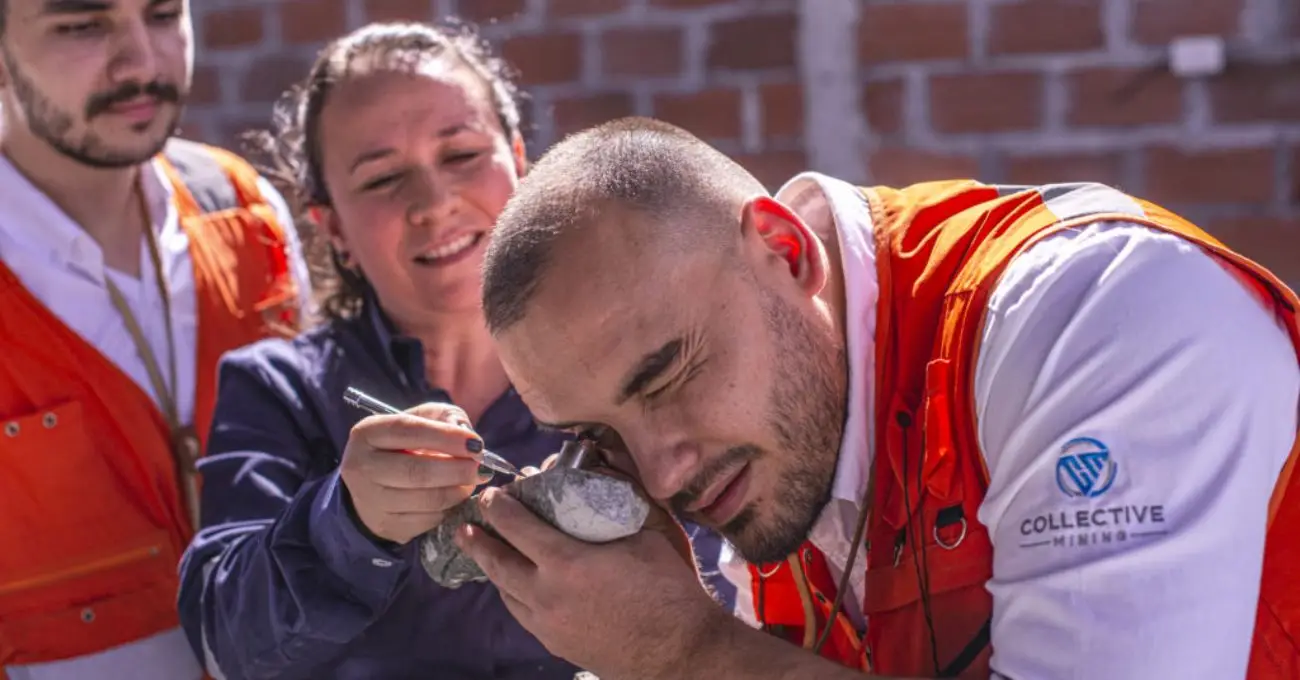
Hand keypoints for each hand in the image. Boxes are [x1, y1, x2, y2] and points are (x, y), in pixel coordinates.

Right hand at [340, 403, 488, 543]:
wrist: (376, 482)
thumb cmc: (405, 444)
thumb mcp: (421, 419)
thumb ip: (445, 418)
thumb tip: (470, 440)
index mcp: (367, 432)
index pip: (407, 431)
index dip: (445, 437)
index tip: (476, 444)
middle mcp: (360, 467)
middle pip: (416, 471)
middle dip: (457, 470)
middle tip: (481, 468)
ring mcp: (370, 500)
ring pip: (425, 500)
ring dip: (458, 491)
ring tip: (472, 480)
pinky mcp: (385, 525)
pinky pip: (427, 520)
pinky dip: (448, 508)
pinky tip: (453, 496)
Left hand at [457, 486, 729, 679]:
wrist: (681, 652)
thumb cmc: (671, 589)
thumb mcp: (652, 531)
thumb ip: (625, 493)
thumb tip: (609, 458)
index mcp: (566, 562)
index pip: (517, 527)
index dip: (499, 508)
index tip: (491, 495)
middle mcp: (547, 595)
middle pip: (498, 564)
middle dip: (478, 541)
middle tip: (465, 525)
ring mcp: (549, 626)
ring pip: (506, 595)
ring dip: (493, 571)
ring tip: (486, 556)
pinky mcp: (558, 645)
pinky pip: (523, 617)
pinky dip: (514, 597)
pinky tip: (518, 590)